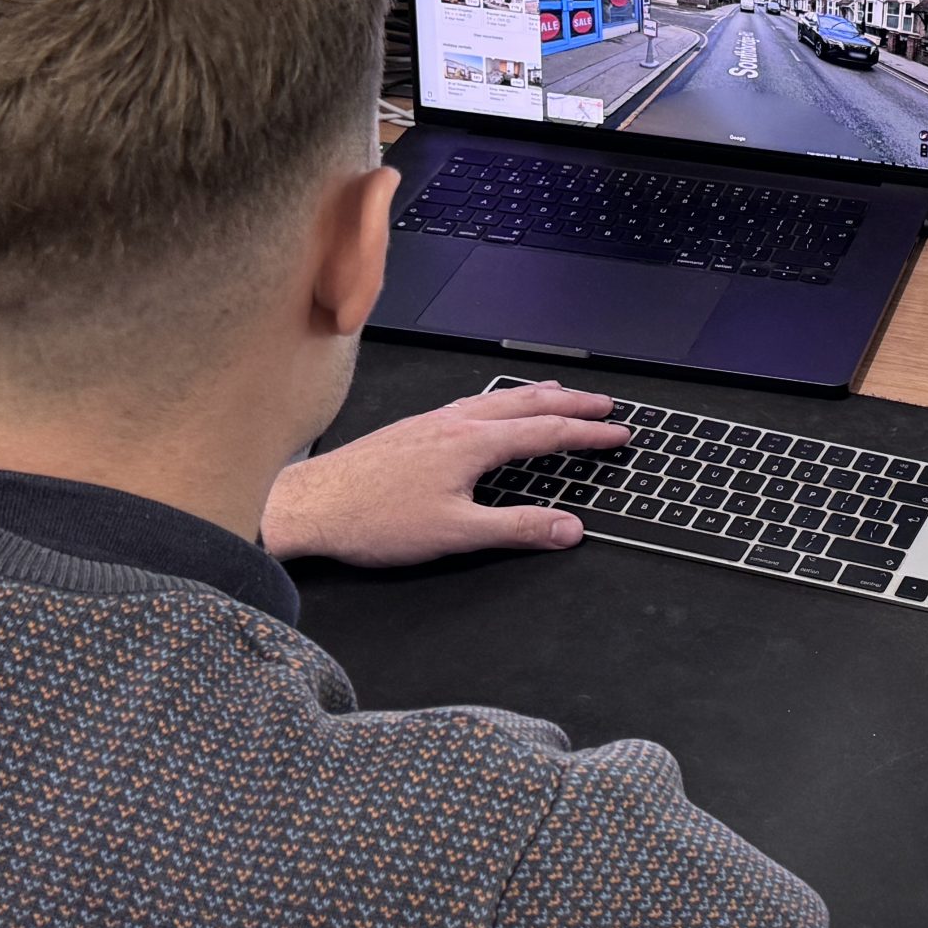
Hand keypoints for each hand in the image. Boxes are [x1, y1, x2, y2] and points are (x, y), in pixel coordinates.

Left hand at [262, 381, 629, 565]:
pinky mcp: (412, 429)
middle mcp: (455, 423)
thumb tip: (567, 527)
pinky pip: (469, 402)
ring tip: (558, 393)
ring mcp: (432, 422)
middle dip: (572, 403)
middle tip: (604, 404)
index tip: (617, 433)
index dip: (589, 433)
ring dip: (535, 395)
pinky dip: (497, 400)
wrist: (309, 505)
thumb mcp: (456, 533)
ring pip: (496, 398)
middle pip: (528, 404)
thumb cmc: (372, 519)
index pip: (547, 432)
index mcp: (473, 444)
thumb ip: (517, 529)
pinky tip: (489, 408)